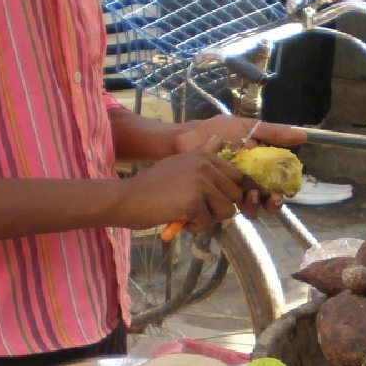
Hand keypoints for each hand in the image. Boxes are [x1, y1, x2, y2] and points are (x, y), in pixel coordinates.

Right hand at [118, 139, 244, 232]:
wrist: (127, 198)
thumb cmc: (153, 186)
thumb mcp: (180, 162)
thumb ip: (202, 154)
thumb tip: (219, 138)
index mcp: (204, 156)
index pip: (237, 177)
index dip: (228, 193)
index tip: (212, 199)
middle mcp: (205, 165)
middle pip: (235, 195)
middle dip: (220, 207)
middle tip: (198, 208)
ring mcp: (200, 183)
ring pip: (227, 211)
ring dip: (209, 218)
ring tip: (188, 213)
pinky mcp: (194, 202)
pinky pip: (208, 223)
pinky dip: (195, 227)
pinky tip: (179, 219)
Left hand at [171, 117, 305, 217]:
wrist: (190, 139)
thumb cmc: (220, 131)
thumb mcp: (250, 128)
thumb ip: (275, 133)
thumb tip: (303, 136)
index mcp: (263, 164)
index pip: (280, 182)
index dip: (285, 189)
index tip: (285, 191)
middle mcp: (253, 179)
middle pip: (270, 197)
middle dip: (273, 202)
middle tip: (271, 198)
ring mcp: (238, 189)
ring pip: (255, 205)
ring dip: (258, 204)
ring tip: (251, 196)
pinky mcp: (223, 196)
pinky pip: (236, 207)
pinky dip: (241, 208)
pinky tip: (240, 202)